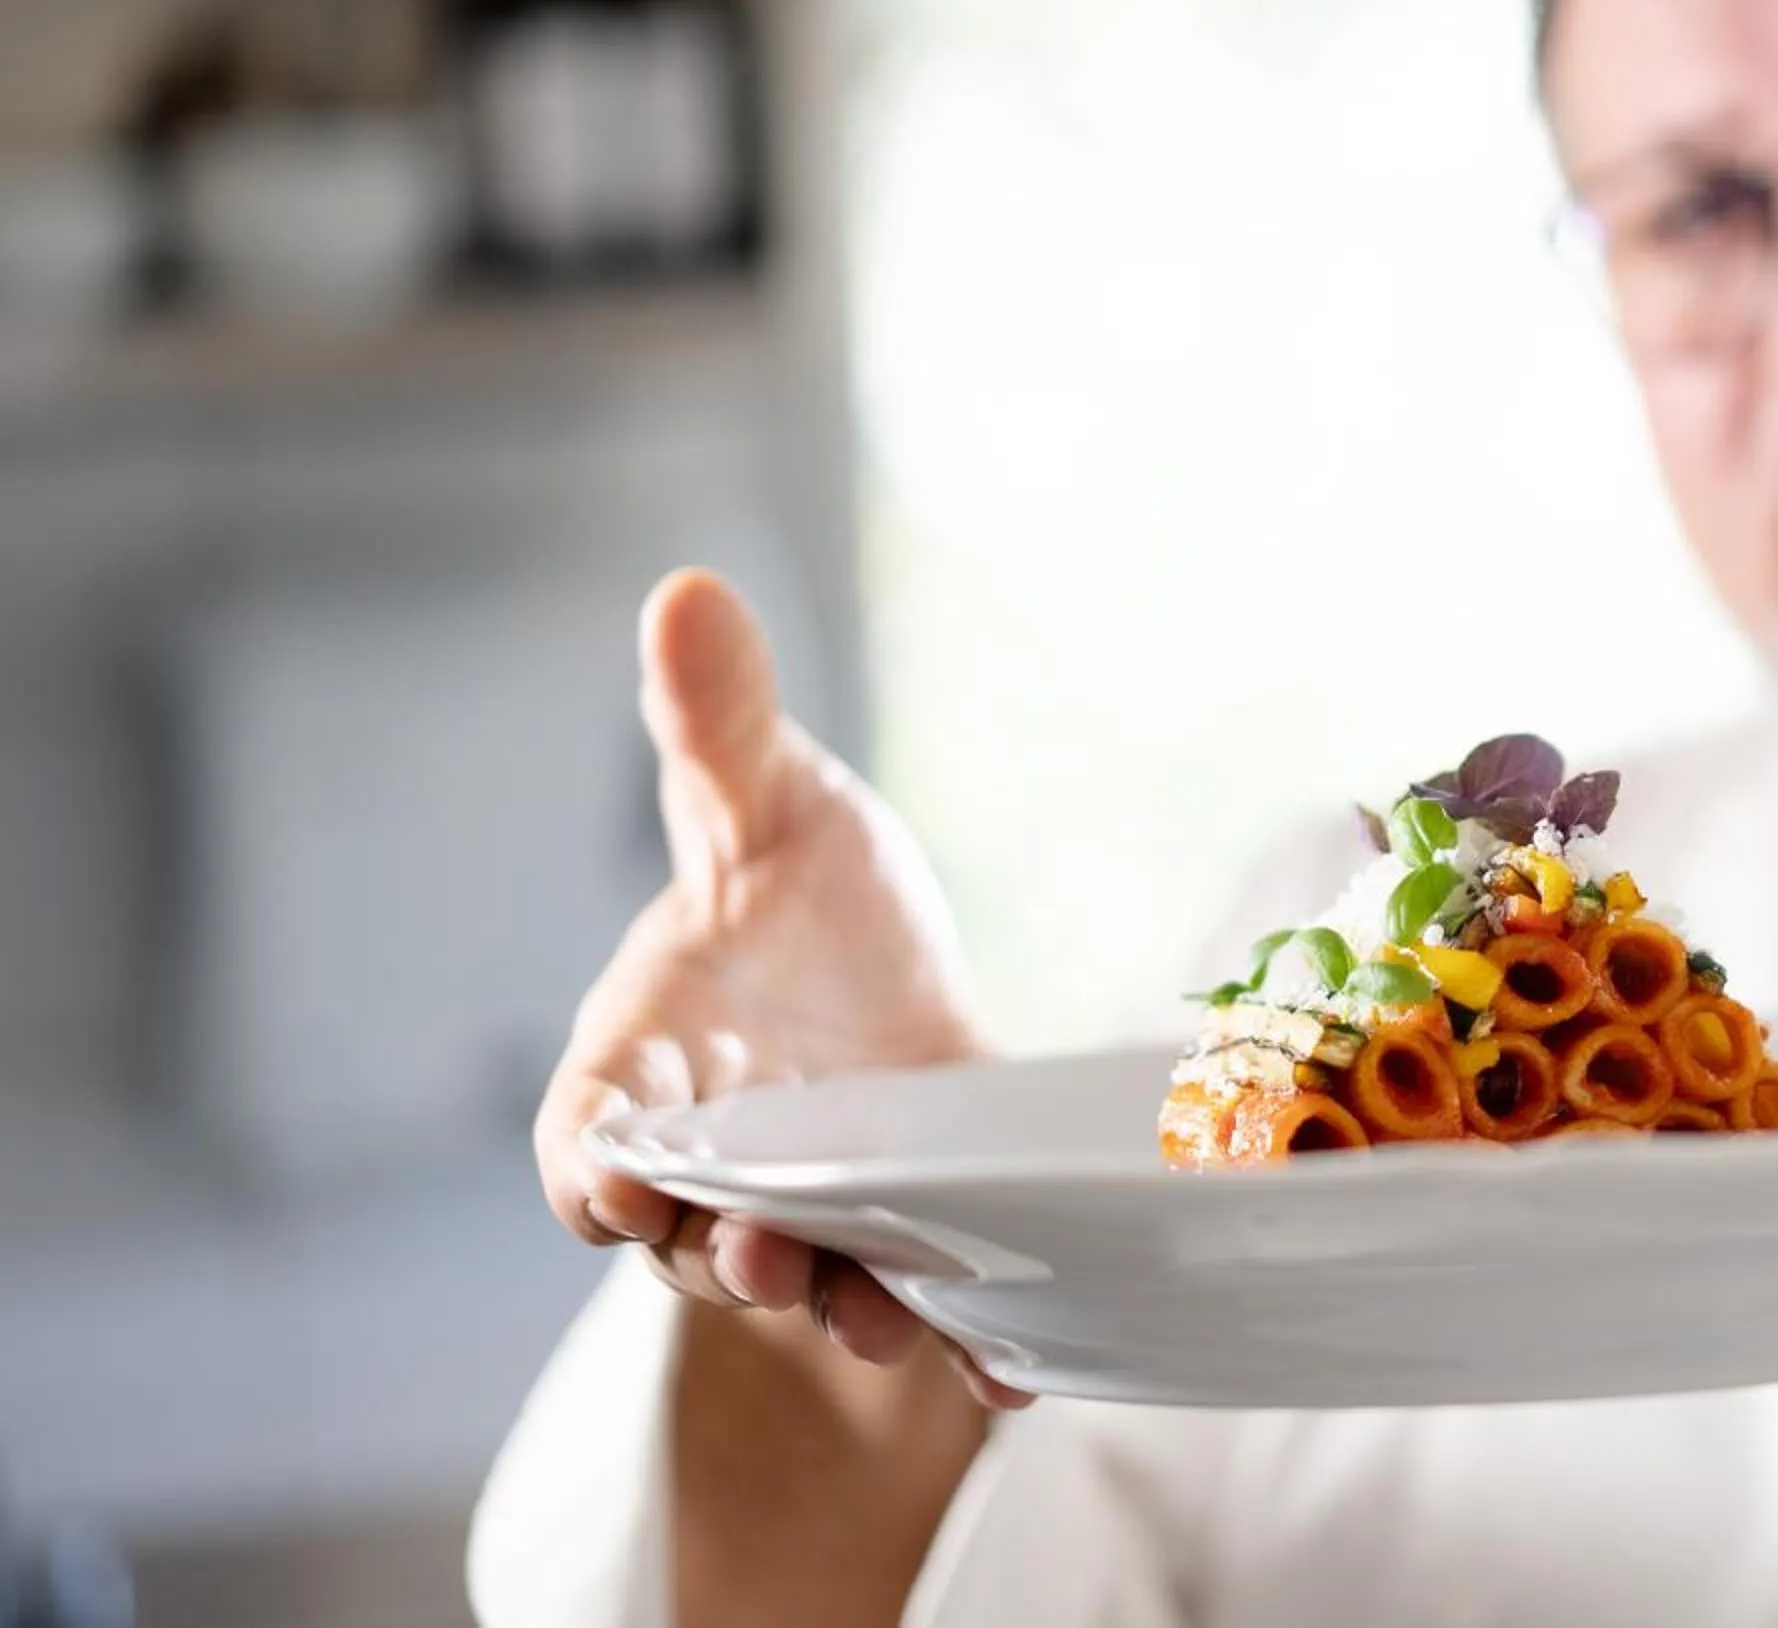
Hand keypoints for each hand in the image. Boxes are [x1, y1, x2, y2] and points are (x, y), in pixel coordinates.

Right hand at [535, 568, 1029, 1410]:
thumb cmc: (781, 876)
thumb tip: (688, 592)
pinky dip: (958, 1334)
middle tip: (770, 1250)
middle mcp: (726, 1153)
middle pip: (697, 1238)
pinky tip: (1012, 1362)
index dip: (593, 1166)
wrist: (868, 939)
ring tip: (889, 1313)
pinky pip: (927, 1280)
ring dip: (841, 1302)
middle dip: (728, 1253)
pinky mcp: (924, 1205)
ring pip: (809, 1277)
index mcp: (650, 1064)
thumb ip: (718, 723)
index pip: (588, 1139)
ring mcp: (824, 1193)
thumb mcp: (761, 792)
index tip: (614, 1178)